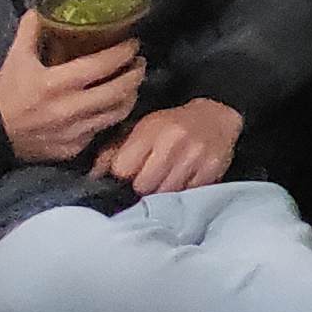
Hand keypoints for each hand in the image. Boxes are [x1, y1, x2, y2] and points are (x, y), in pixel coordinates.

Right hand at [0, 12, 146, 164]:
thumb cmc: (7, 94)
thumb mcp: (16, 58)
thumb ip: (31, 30)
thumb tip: (43, 7)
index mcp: (56, 84)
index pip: (102, 66)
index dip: (123, 53)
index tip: (133, 43)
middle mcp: (71, 109)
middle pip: (118, 91)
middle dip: (135, 74)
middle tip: (140, 62)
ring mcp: (75, 132)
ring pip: (117, 113)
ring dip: (130, 96)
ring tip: (133, 82)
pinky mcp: (74, 149)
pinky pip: (102, 130)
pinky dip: (112, 116)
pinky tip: (113, 105)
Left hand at [91, 95, 242, 194]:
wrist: (217, 117)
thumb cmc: (171, 125)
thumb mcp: (141, 129)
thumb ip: (114, 151)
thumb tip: (94, 176)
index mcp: (150, 129)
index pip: (123, 168)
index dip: (122, 176)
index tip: (127, 175)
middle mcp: (173, 141)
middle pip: (143, 186)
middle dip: (142, 188)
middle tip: (147, 182)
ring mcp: (195, 156)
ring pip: (165, 194)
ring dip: (162, 194)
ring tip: (164, 183)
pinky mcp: (212, 169)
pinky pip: (188, 195)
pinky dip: (183, 194)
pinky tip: (182, 182)